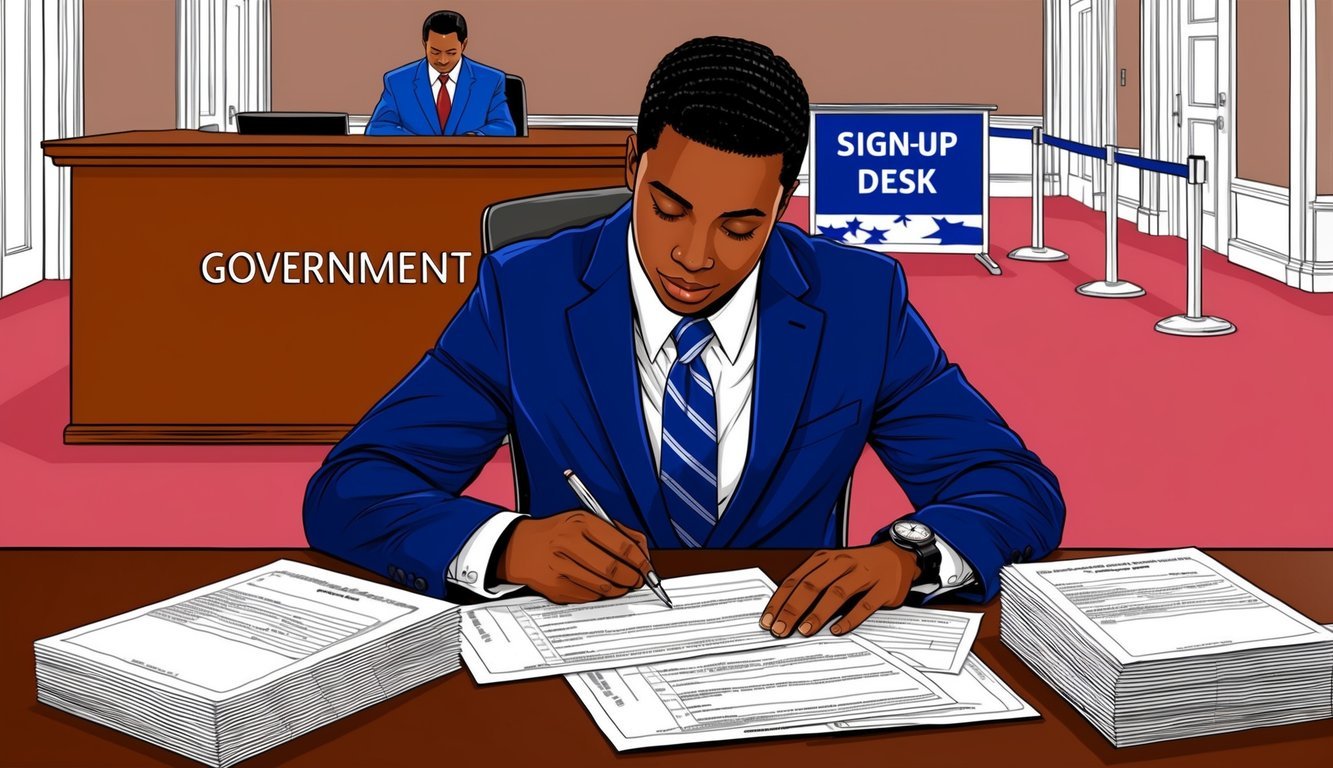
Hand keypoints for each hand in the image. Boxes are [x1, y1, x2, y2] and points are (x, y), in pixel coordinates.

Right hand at [496, 511, 650, 603]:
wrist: (521, 547)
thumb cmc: (560, 533)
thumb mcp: (587, 520)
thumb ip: (619, 532)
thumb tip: (643, 554)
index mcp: (581, 522)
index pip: (622, 546)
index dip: (640, 561)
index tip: (647, 569)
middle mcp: (568, 542)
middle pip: (613, 569)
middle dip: (632, 579)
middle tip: (637, 581)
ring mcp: (559, 566)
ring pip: (602, 587)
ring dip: (618, 590)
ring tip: (622, 585)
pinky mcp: (555, 587)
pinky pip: (588, 596)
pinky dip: (600, 595)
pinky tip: (599, 587)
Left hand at [760, 543, 919, 636]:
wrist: (897, 556)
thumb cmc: (858, 566)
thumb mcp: (832, 567)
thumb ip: (812, 584)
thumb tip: (784, 610)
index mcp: (825, 559)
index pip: (796, 579)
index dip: (780, 601)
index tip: (768, 620)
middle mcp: (842, 563)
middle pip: (812, 585)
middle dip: (793, 609)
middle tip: (781, 630)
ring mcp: (864, 574)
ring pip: (836, 592)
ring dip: (818, 613)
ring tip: (804, 630)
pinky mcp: (883, 588)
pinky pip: (865, 604)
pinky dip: (850, 618)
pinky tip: (837, 630)